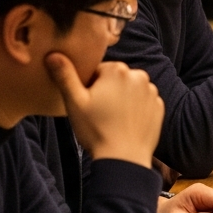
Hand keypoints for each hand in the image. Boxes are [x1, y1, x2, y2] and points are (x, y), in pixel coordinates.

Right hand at [46, 53, 161, 167]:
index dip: (88, 87)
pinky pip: (143, 103)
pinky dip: (135, 110)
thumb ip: (64, 76)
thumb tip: (53, 54)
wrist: (124, 158)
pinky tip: (125, 124)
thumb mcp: (74, 102)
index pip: (97, 71)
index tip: (87, 103)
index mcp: (118, 70)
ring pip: (130, 90)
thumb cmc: (97, 130)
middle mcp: (139, 76)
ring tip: (112, 120)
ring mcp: (152, 92)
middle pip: (115, 79)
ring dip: (122, 99)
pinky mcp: (159, 107)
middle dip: (106, 91)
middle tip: (98, 113)